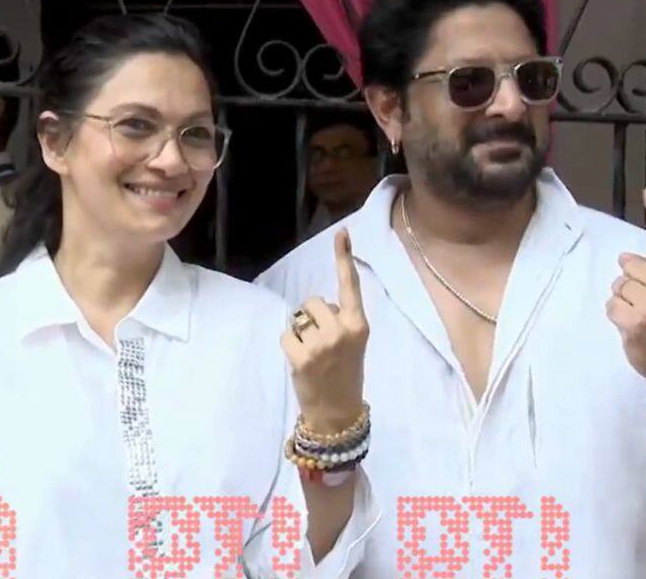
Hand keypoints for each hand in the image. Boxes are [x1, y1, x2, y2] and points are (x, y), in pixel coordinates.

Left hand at [280, 229, 369, 434]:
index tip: (341, 233)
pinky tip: (301, 363)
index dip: (344, 258)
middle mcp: (342, 331)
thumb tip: (318, 306)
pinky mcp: (301, 357)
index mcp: (358, 325)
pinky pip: (287, 335)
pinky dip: (290, 346)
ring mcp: (321, 344)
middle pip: (314, 302)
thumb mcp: (354, 344)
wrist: (337, 413)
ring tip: (313, 354)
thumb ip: (341, 321)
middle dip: (312, 317)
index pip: (350, 286)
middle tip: (322, 343)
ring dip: (301, 331)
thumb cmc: (346, 373)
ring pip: (298, 318)